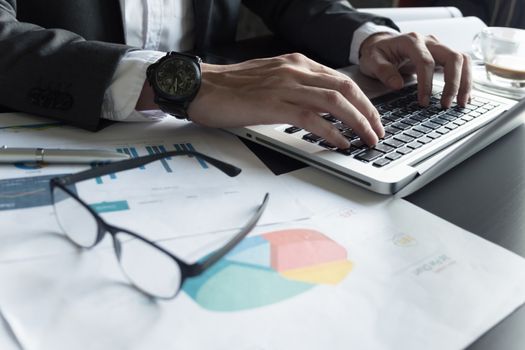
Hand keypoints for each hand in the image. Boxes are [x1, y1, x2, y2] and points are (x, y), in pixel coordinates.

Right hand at [186, 53, 383, 148]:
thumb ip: (296, 87)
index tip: (372, 117)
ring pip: (335, 101)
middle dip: (369, 111)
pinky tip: (341, 142)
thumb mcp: (271, 79)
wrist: (202, 87)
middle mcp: (295, 70)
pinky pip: (312, 117)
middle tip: (378, 131)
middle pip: (346, 87)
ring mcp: (285, 85)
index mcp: (296, 63)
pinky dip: (332, 131)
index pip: (341, 79)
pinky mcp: (273, 104)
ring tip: (368, 139)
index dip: (363, 100)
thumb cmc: (231, 87)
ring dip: (358, 122)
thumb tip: (318, 107)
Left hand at [359, 32, 471, 107]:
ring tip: (461, 103)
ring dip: (465, 81)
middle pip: (452, 57)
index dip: (427, 83)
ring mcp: (438, 47)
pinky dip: (465, 80)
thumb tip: (397, 85)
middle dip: (453, 83)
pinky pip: (461, 65)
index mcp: (411, 41)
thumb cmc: (377, 53)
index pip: (426, 61)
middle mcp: (429, 42)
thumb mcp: (371, 61)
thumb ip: (383, 71)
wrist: (381, 45)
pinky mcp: (442, 56)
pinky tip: (465, 96)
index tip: (423, 102)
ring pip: (462, 59)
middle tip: (446, 104)